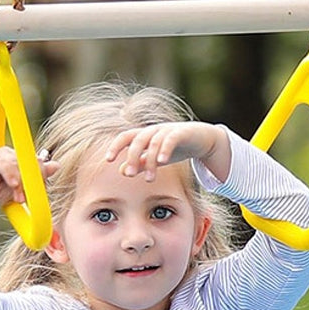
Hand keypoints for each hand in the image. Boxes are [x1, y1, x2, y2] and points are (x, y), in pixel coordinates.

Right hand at [0, 147, 58, 258]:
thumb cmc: (3, 194)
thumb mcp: (24, 188)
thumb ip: (39, 177)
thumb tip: (56, 165)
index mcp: (22, 158)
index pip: (37, 160)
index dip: (42, 172)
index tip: (42, 189)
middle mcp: (11, 153)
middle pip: (29, 160)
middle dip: (32, 179)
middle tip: (32, 196)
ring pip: (17, 162)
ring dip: (21, 182)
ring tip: (20, 198)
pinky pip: (1, 162)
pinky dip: (10, 173)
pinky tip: (13, 184)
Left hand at [105, 122, 230, 182]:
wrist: (201, 138)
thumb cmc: (175, 148)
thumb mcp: (155, 158)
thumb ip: (140, 164)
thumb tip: (123, 171)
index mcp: (144, 135)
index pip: (125, 137)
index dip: (115, 146)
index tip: (108, 160)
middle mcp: (153, 130)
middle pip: (137, 140)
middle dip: (132, 158)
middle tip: (130, 175)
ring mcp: (167, 130)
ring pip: (154, 143)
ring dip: (150, 161)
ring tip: (150, 179)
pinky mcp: (181, 132)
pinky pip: (171, 139)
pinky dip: (165, 150)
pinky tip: (162, 162)